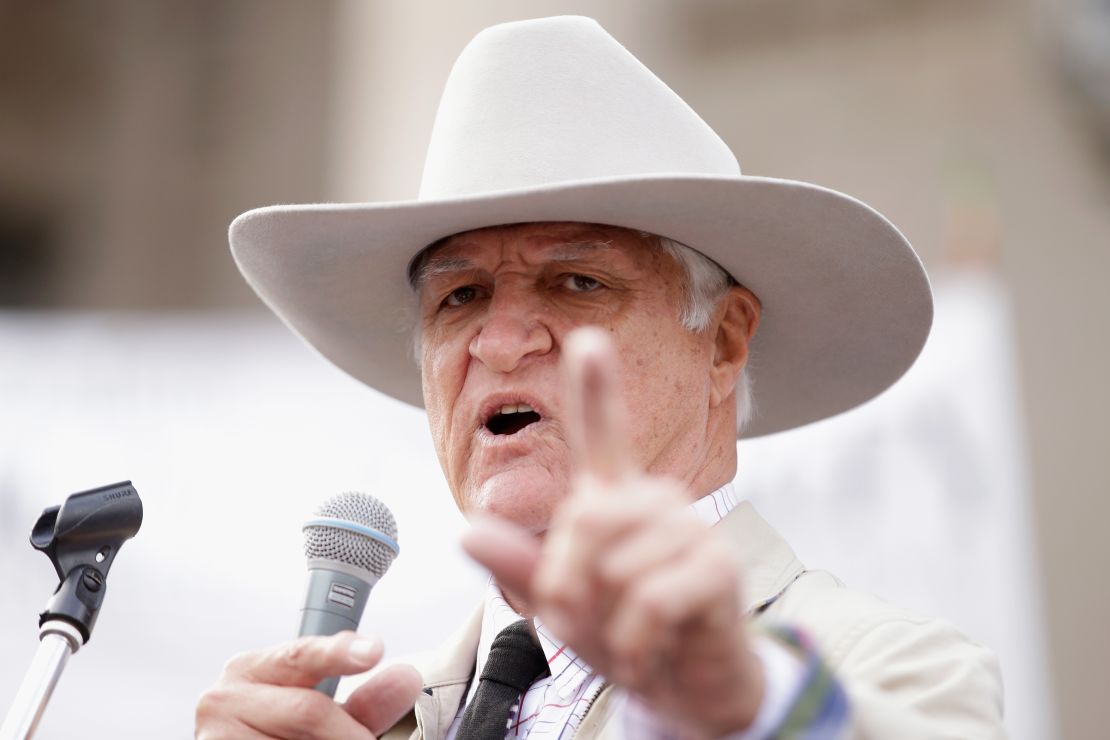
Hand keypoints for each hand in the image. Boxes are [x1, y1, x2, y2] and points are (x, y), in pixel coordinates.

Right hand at [195, 631, 420, 738]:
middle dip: (350, 735)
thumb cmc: (280, 732)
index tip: (373, 649)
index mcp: (251, 669)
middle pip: (308, 711)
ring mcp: (214, 736)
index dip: (338, 654)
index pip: (300, 656)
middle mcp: (223, 699)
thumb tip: (407, 679)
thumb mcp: (320, 714)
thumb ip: (363, 702)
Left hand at [463, 327, 763, 737]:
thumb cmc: (625, 634)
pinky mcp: (718, 566)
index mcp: (615, 499)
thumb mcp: (561, 606)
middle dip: (571, 587)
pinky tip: (652, 654)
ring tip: (635, 636)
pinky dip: (636, 645)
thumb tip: (468, 530)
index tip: (587, 338)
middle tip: (597, 622)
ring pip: (615, 568)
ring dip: (609, 625)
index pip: (602, 435)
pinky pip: (649, 602)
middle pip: (583, 522)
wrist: (687, 688)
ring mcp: (690, 529)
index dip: (596, 387)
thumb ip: (519, 569)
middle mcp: (654, 500)